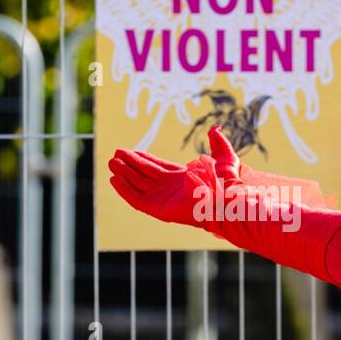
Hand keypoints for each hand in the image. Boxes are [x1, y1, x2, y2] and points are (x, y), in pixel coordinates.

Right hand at [108, 126, 244, 228]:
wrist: (224, 201)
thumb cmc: (228, 183)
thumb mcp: (226, 159)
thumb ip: (219, 144)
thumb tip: (214, 129)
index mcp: (182, 178)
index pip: (157, 167)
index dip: (143, 158)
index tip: (130, 151)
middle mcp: (171, 189)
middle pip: (144, 174)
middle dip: (129, 164)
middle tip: (115, 154)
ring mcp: (163, 199)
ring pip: (138, 185)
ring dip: (124, 174)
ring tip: (112, 163)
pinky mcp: (158, 210)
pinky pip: (136, 199)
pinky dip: (125, 190)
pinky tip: (114, 179)